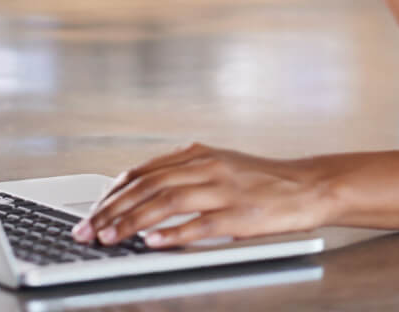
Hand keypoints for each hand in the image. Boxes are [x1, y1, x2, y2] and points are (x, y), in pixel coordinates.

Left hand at [70, 142, 332, 248]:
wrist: (309, 185)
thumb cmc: (263, 181)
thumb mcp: (219, 165)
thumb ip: (184, 173)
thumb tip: (142, 189)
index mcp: (198, 155)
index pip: (143, 172)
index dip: (113, 193)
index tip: (92, 211)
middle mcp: (207, 167)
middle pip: (148, 186)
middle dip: (112, 210)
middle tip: (89, 230)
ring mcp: (224, 190)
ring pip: (167, 203)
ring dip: (132, 222)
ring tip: (110, 238)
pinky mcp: (241, 214)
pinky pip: (201, 225)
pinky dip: (174, 234)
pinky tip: (153, 243)